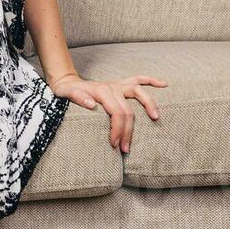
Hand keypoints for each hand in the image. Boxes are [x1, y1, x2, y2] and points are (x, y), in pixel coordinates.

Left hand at [48, 73, 167, 153]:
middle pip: (127, 110)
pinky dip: (151, 80)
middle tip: (125, 149)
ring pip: (138, 92)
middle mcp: (112, 87)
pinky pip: (139, 79)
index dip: (118, 130)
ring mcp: (118, 85)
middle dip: (128, 131)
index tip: (115, 144)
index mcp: (101, 92)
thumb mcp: (66, 94)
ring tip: (156, 118)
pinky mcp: (121, 84)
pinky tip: (163, 84)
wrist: (67, 82)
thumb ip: (78, 98)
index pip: (116, 113)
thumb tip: (91, 104)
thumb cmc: (66, 91)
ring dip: (149, 104)